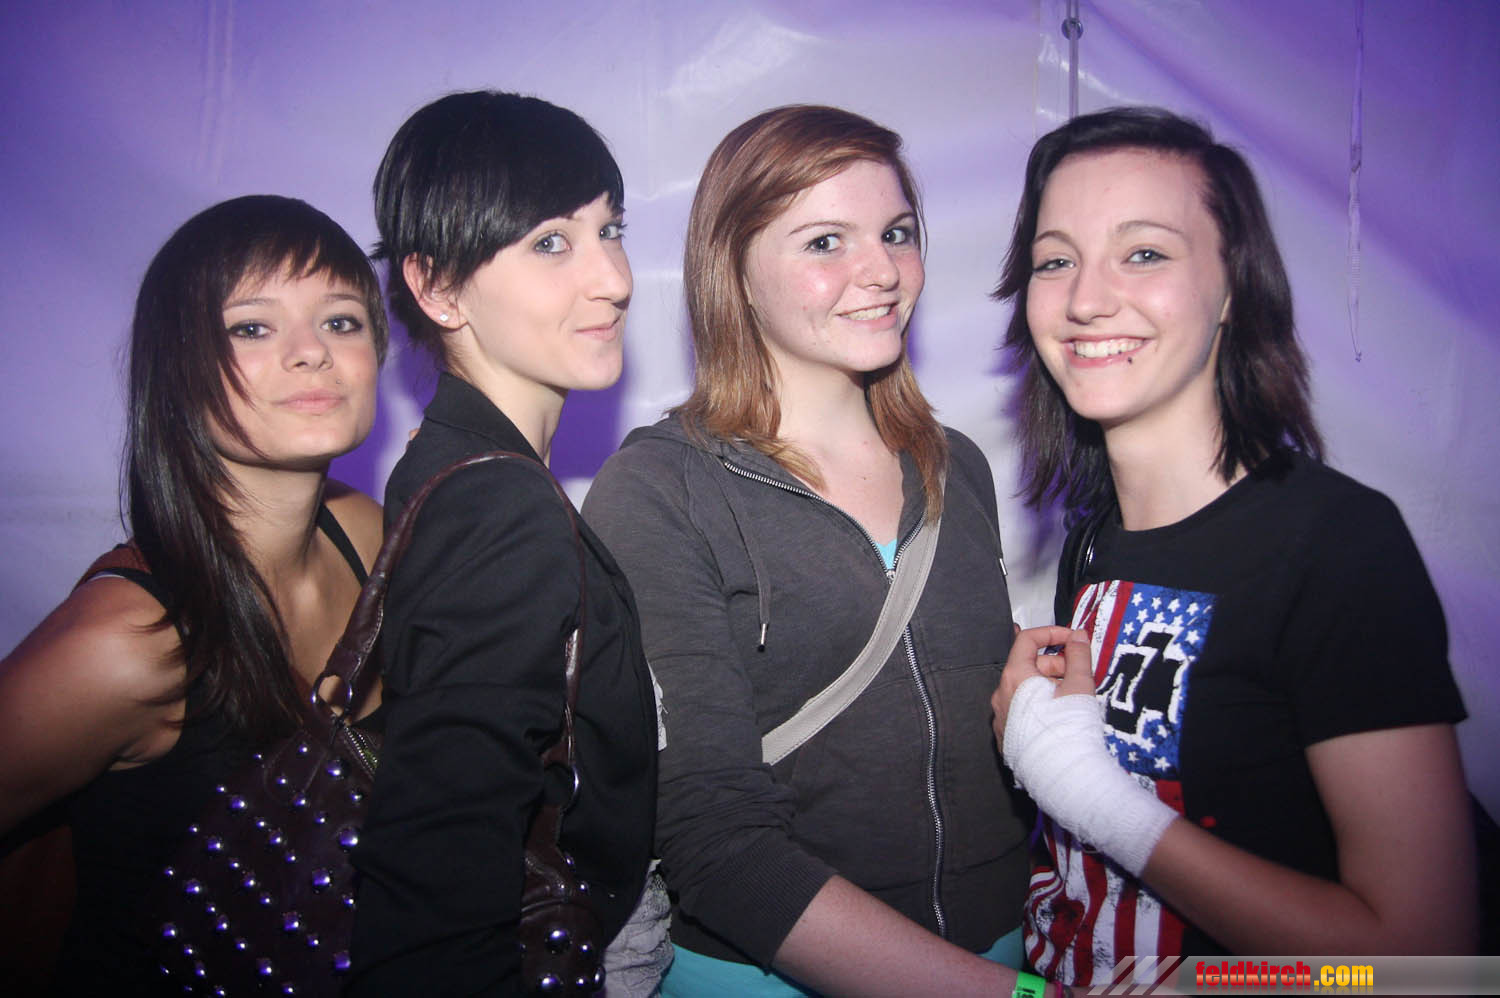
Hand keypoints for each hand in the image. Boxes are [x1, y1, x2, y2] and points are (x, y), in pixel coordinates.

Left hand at [994, 626, 1174, 876]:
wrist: (1064, 777)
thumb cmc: (1071, 726)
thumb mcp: (1080, 685)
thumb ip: (1078, 655)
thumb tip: (1078, 634)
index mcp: (1014, 677)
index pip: (1027, 640)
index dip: (1052, 632)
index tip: (1074, 638)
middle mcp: (1000, 695)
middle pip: (1027, 666)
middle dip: (1055, 665)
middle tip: (1079, 675)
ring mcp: (1000, 719)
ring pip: (1025, 691)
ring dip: (1048, 687)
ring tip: (1073, 700)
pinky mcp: (1005, 739)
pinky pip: (1021, 712)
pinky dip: (1039, 706)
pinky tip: (1060, 718)